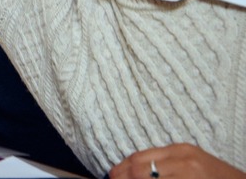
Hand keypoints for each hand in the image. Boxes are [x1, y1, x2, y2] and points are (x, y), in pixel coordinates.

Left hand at [110, 144, 245, 178]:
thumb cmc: (215, 177)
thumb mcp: (189, 162)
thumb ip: (163, 163)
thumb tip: (129, 170)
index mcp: (180, 150)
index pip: (138, 158)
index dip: (121, 169)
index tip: (112, 175)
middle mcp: (183, 162)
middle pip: (139, 170)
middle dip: (122, 178)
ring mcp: (188, 177)